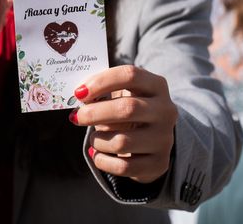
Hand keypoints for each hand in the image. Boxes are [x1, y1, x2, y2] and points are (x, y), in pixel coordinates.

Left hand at [70, 65, 177, 182]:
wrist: (153, 138)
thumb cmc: (128, 108)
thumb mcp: (120, 93)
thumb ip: (102, 90)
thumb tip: (79, 95)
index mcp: (156, 85)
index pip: (130, 75)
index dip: (101, 82)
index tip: (79, 92)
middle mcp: (165, 111)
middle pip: (127, 108)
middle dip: (95, 113)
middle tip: (77, 117)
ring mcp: (165, 138)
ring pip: (122, 142)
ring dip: (98, 140)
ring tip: (94, 137)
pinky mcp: (159, 163)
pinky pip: (123, 167)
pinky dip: (102, 161)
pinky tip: (97, 154)